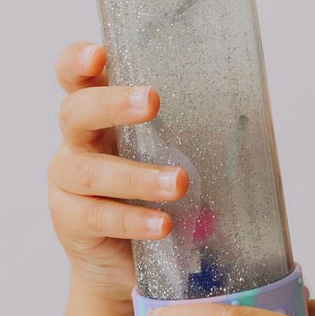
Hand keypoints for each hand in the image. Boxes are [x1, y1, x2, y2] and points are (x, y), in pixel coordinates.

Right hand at [47, 41, 188, 305]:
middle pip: (77, 112)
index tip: (99, 54)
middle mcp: (77, 142)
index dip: (78, 61)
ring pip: (90, 170)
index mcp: (98, 115)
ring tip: (179, 183)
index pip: (74, 76)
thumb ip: (183, 133)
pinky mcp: (70, 221)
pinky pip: (98, 217)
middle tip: (152, 102)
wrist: (121, 261)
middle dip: (112, 104)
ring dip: (137, 175)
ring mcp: (67, 182)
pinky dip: (133, 220)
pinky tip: (162, 225)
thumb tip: (248, 118)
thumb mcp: (165, 154)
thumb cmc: (149, 193)